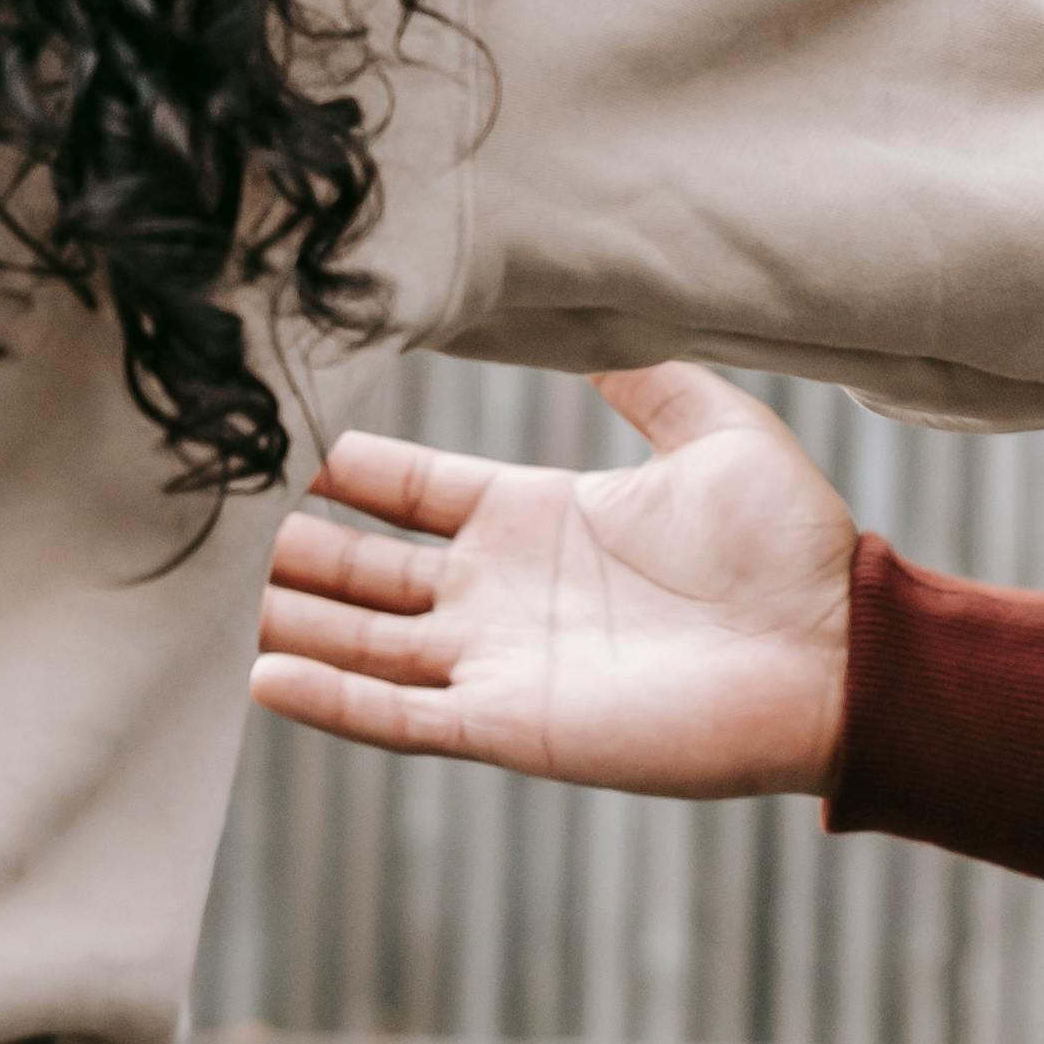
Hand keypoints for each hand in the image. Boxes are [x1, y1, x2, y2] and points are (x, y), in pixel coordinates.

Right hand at [252, 364, 856, 796]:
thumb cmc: (791, 546)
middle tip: (209, 517)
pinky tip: (260, 676)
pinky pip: (401, 715)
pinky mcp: (514, 725)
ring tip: (204, 600)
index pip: (409, 488)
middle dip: (291, 546)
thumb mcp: (717, 432)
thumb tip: (599, 318)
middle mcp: (502, 590)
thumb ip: (651, 377)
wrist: (839, 652)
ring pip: (363, 639)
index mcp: (537, 516)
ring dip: (290, 620)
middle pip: (365, 567)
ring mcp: (501, 661)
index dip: (343, 468)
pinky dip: (331, 699)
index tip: (275, 435)